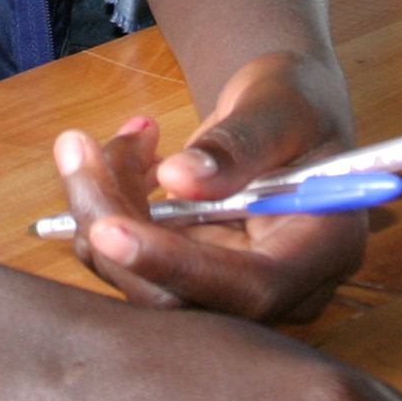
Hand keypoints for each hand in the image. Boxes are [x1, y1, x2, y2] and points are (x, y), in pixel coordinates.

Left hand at [51, 52, 366, 320]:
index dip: (176, 267)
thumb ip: (239, 143)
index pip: (250, 287)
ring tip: (128, 133)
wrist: (282, 119)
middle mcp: (278, 289)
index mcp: (324, 251)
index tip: (109, 228)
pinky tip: (131, 152)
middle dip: (114, 224)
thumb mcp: (279, 105)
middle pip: (180, 296)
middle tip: (77, 146)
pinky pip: (128, 258)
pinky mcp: (185, 278)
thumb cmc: (295, 104)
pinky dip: (109, 202)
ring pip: (140, 279)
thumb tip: (180, 179)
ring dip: (104, 203)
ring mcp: (225, 289)